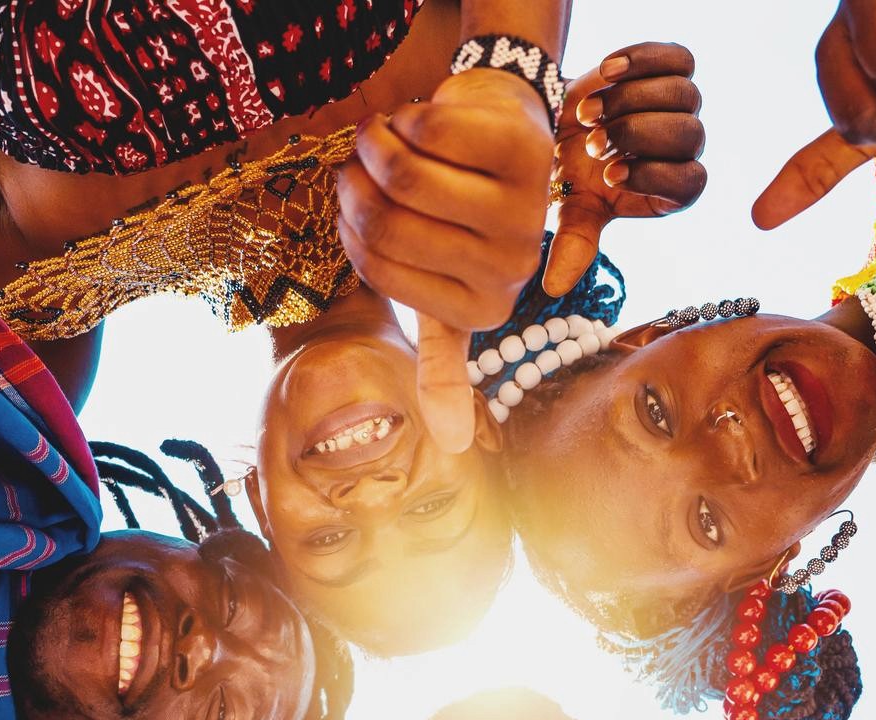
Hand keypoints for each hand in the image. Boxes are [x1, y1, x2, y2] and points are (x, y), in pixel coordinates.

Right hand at [339, 67, 553, 452]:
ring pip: (403, 176)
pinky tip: (418, 120)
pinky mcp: (523, 151)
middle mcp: (512, 269)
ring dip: (374, 144)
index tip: (359, 203)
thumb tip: (451, 447)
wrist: (498, 130)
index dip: (351, 225)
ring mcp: (524, 210)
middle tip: (360, 162)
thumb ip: (442, 363)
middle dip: (357, 182)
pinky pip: (425, 133)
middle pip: (387, 223)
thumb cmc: (458, 213)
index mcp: (483, 309)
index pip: (377, 266)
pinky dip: (406, 117)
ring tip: (379, 138)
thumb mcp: (446, 290)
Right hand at [545, 43, 707, 294]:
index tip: (608, 177)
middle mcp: (685, 147)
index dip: (652, 177)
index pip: (690, 183)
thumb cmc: (573, 174)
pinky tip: (607, 70)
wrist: (560, 123)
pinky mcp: (674, 66)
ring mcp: (683, 105)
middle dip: (636, 136)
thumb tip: (553, 287)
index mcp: (673, 188)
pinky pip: (678, 57)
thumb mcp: (574, 209)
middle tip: (591, 144)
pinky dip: (642, 60)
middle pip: (689, 135)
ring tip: (587, 113)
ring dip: (630, 101)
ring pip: (684, 94)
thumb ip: (575, 243)